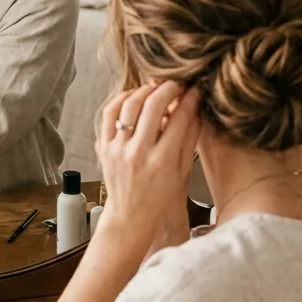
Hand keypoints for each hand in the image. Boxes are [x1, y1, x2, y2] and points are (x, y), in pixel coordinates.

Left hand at [95, 82, 200, 253]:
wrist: (130, 217)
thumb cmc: (160, 197)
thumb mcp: (182, 171)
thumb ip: (189, 138)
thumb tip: (197, 107)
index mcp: (163, 161)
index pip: (179, 118)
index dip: (190, 98)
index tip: (195, 89)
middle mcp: (139, 153)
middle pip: (154, 105)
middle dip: (169, 88)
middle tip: (177, 84)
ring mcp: (119, 150)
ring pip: (130, 104)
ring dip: (145, 90)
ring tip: (156, 89)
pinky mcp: (104, 148)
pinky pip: (109, 113)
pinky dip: (122, 99)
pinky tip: (134, 97)